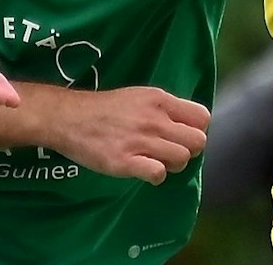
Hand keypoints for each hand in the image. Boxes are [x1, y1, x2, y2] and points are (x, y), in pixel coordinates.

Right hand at [34, 84, 210, 184]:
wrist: (69, 117)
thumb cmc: (106, 108)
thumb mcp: (139, 96)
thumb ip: (165, 108)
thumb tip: (188, 125)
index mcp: (159, 100)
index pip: (202, 118)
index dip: (195, 129)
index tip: (181, 135)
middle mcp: (153, 119)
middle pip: (197, 141)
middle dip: (187, 149)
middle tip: (169, 151)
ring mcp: (140, 140)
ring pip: (182, 159)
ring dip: (172, 164)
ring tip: (154, 160)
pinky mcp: (125, 162)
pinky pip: (158, 174)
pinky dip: (156, 176)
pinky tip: (144, 170)